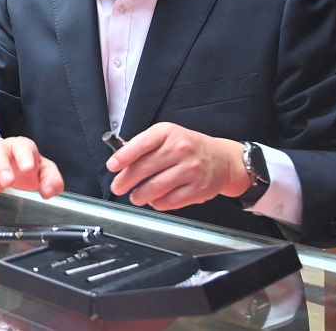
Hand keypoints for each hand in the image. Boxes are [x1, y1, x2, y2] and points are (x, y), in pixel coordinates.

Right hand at [0, 137, 63, 197]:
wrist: (2, 164)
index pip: (22, 146)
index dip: (24, 156)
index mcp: (21, 147)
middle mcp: (2, 149)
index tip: (28, 168)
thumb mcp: (42, 171)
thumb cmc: (22, 167)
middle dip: (1, 166)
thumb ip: (51, 180)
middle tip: (7, 181)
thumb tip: (48, 191)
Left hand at [107, 122, 250, 210]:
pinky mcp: (199, 188)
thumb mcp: (167, 135)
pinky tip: (153, 200)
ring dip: (139, 195)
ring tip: (135, 197)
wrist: (222, 159)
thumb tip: (120, 157)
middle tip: (117, 187)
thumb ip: (144, 145)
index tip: (112, 166)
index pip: (141, 143)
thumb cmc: (189, 147)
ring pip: (156, 187)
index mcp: (168, 133)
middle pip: (145, 168)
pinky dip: (157, 203)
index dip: (123, 156)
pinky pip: (171, 201)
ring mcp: (191, 169)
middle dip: (125, 180)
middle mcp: (180, 149)